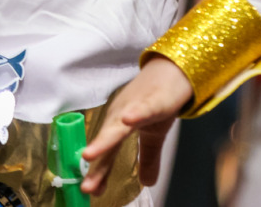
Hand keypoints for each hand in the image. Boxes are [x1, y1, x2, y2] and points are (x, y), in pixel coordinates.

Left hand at [80, 56, 192, 194]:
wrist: (173, 70)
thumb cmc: (160, 99)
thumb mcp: (154, 134)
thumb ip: (148, 158)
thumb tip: (147, 183)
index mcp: (120, 125)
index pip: (108, 152)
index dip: (100, 172)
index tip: (91, 191)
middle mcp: (122, 115)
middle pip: (107, 141)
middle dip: (96, 163)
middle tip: (86, 185)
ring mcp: (135, 105)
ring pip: (119, 125)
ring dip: (104, 140)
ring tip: (90, 154)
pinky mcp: (154, 98)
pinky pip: (144, 107)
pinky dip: (136, 113)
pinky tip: (128, 120)